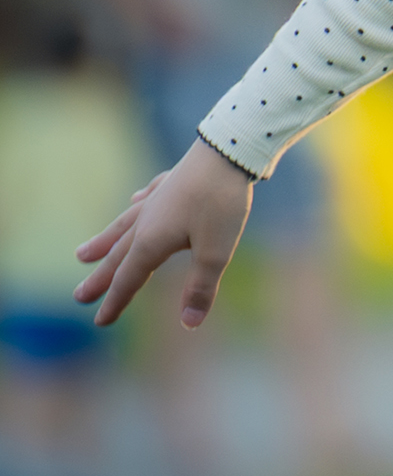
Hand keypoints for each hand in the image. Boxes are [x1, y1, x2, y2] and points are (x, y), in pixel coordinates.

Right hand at [74, 138, 253, 328]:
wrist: (229, 151)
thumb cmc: (222, 203)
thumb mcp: (216, 252)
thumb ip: (201, 287)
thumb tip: (189, 324)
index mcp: (152, 241)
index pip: (129, 279)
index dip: (116, 302)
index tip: (100, 322)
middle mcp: (147, 220)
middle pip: (118, 255)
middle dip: (101, 278)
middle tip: (79, 295)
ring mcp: (158, 198)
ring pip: (124, 225)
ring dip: (105, 241)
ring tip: (83, 253)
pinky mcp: (173, 181)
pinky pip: (148, 196)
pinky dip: (138, 204)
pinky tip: (135, 200)